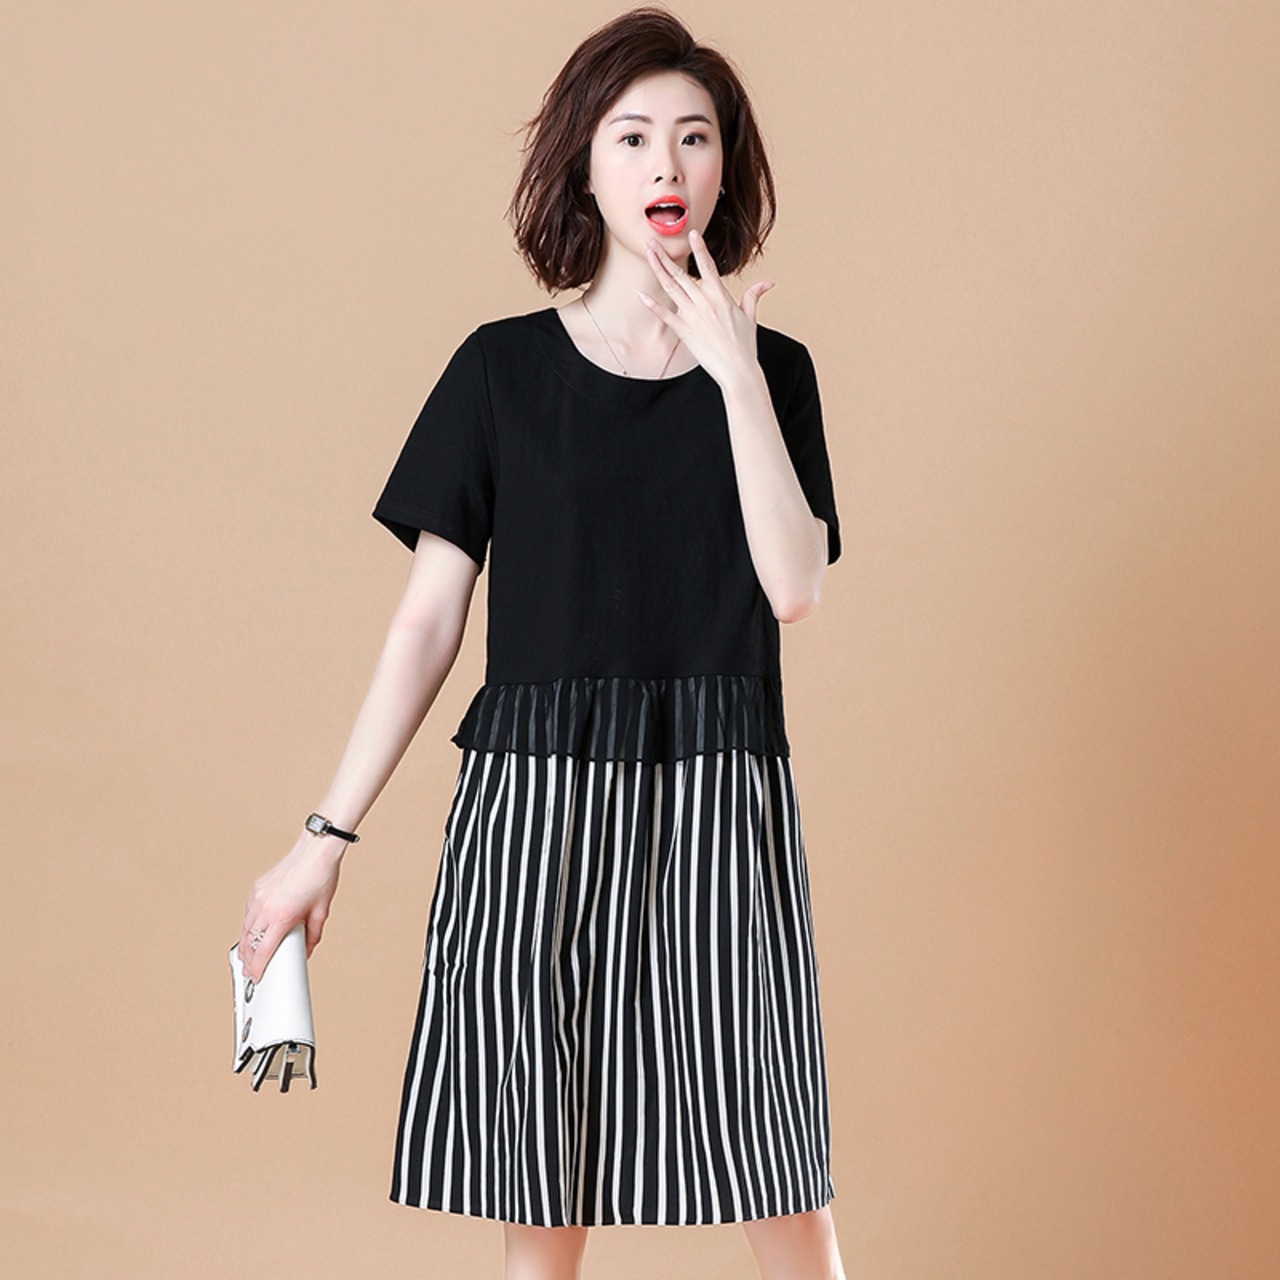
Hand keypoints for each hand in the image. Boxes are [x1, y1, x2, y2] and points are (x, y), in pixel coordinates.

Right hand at [237, 834, 342, 983]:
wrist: (316, 851)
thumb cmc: (321, 878)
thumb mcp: (321, 913)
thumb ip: (312, 936)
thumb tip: (306, 951)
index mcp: (282, 917)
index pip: (263, 951)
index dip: (258, 968)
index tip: (255, 976)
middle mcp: (266, 908)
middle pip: (249, 942)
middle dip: (248, 960)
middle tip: (248, 970)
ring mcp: (259, 896)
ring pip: (245, 927)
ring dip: (244, 943)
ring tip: (245, 955)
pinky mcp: (257, 888)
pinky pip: (248, 912)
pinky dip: (247, 924)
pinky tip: (251, 930)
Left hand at [638, 228, 773, 389]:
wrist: (737, 370)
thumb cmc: (744, 346)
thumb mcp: (750, 317)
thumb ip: (754, 296)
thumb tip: (767, 283)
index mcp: (720, 296)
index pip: (708, 266)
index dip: (699, 248)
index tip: (692, 234)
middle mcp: (704, 303)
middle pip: (681, 274)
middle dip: (665, 256)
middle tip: (652, 242)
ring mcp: (692, 316)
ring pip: (671, 288)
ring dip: (658, 270)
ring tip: (648, 256)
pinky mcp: (684, 331)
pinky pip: (665, 315)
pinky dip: (653, 305)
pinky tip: (642, 295)